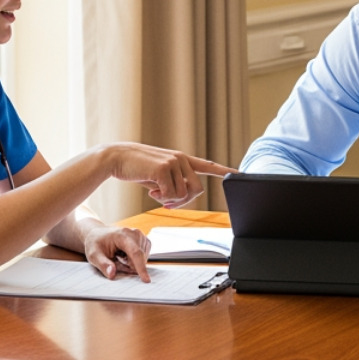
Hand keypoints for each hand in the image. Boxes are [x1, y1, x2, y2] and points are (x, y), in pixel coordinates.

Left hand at [83, 224, 152, 280]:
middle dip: (129, 266)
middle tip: (115, 260)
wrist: (98, 234)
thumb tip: (112, 274)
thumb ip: (103, 265)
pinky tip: (125, 256)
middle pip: (140, 258)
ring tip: (119, 256)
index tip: (146, 280)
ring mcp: (141, 236)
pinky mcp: (144, 240)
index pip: (135, 253)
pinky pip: (144, 257)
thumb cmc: (96, 243)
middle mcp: (134, 233)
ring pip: (143, 258)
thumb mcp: (94, 255)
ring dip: (132, 263)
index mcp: (122, 235)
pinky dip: (135, 260)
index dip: (141, 267)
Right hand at [104, 144, 234, 206]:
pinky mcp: (163, 169)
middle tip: (165, 201)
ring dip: (168, 200)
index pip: (208, 165)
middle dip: (183, 201)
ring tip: (154, 192)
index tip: (241, 173)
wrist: (117, 158)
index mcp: (183, 160)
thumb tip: (182, 198)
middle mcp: (181, 159)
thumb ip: (174, 184)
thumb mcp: (160, 176)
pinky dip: (160, 198)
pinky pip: (170, 195)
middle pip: (196, 190)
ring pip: (183, 195)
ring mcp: (173, 162)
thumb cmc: (138, 168)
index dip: (224, 171)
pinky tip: (150, 191)